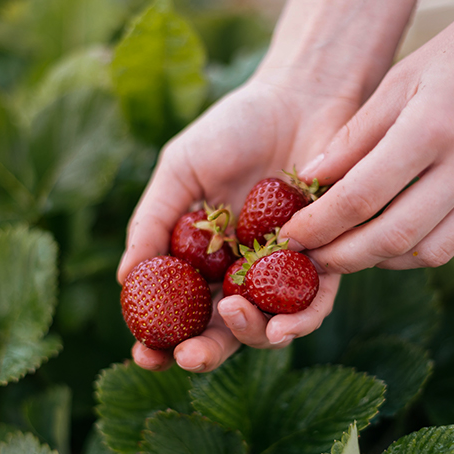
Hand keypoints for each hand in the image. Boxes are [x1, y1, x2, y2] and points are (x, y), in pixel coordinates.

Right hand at [116, 76, 355, 371]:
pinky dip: (301, 319)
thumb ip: (153, 221)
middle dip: (204, 353)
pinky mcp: (329, 257)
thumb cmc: (234, 128)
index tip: (143, 353)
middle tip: (187, 357)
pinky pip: (317, 301)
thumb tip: (124, 280)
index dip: (160, 339)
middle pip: (224, 329)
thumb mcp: (180, 170)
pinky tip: (284, 325)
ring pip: (270, 324)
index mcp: (205, 257)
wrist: (299, 96)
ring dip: (252, 335)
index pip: (181, 311)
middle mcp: (244, 271)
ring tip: (234, 316)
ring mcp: (285, 269)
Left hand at [281, 0, 453, 272]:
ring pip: (429, 252)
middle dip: (344, 257)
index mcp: (433, 128)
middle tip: (314, 258)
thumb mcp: (401, 77)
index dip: (319, 224)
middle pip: (393, 238)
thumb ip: (354, 135)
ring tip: (353, 248)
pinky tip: (398, 235)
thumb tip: (309, 181)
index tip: (291, 235)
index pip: (361, 197)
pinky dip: (422, 248)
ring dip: (383, 259)